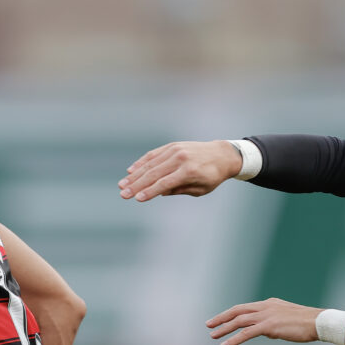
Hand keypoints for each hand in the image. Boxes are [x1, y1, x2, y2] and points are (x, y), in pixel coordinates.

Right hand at [120, 140, 241, 201]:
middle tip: (123, 194)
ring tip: (122, 184)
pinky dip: (141, 162)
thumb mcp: (200, 189)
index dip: (150, 192)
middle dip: (136, 185)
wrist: (222, 154)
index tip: (137, 199)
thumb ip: (179, 190)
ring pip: (150, 164)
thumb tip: (159, 191)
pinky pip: (153, 154)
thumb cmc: (212, 176)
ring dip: (134, 175)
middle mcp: (181, 158)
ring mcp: (175, 150)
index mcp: (189, 171)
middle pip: (154, 174)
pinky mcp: (172, 146)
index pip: (165, 183)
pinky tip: (130, 170)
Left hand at [207, 298, 322, 344]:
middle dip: (221, 318)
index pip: (244, 307)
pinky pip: (246, 333)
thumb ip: (273, 324)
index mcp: (269, 304)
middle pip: (237, 311)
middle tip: (209, 325)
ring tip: (213, 336)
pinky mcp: (269, 326)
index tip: (220, 319)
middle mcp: (265, 307)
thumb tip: (265, 333)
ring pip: (239, 321)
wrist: (320, 323)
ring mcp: (266, 316)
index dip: (230, 313)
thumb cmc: (307, 324)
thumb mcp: (286, 320)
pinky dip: (234, 339)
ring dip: (224, 329)